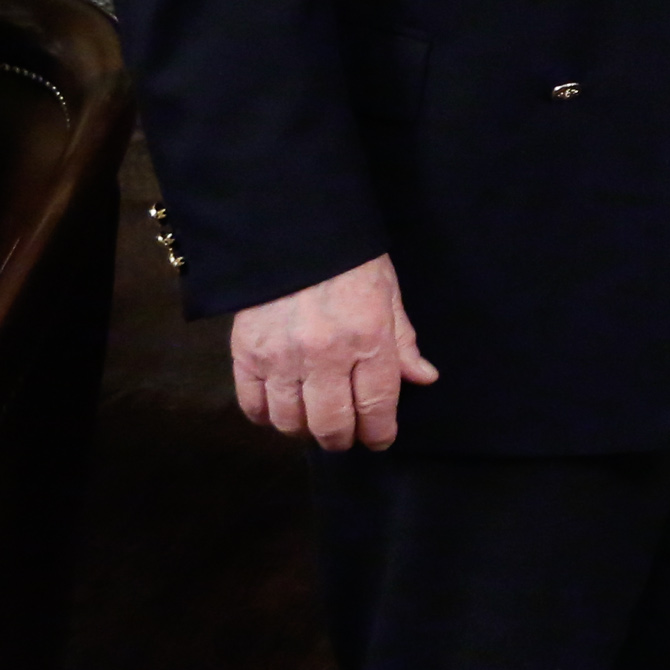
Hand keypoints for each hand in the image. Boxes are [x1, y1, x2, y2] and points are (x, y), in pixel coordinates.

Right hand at [228, 254, 435, 450]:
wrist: (293, 230)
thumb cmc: (350, 261)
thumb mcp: (389, 294)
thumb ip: (403, 342)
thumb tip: (423, 379)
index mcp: (368, 338)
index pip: (376, 404)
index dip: (379, 431)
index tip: (380, 439)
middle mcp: (325, 355)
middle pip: (332, 423)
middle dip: (343, 438)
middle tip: (347, 437)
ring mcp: (281, 357)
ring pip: (291, 421)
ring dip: (305, 431)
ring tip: (315, 423)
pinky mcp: (246, 355)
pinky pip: (253, 405)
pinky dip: (267, 417)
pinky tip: (281, 411)